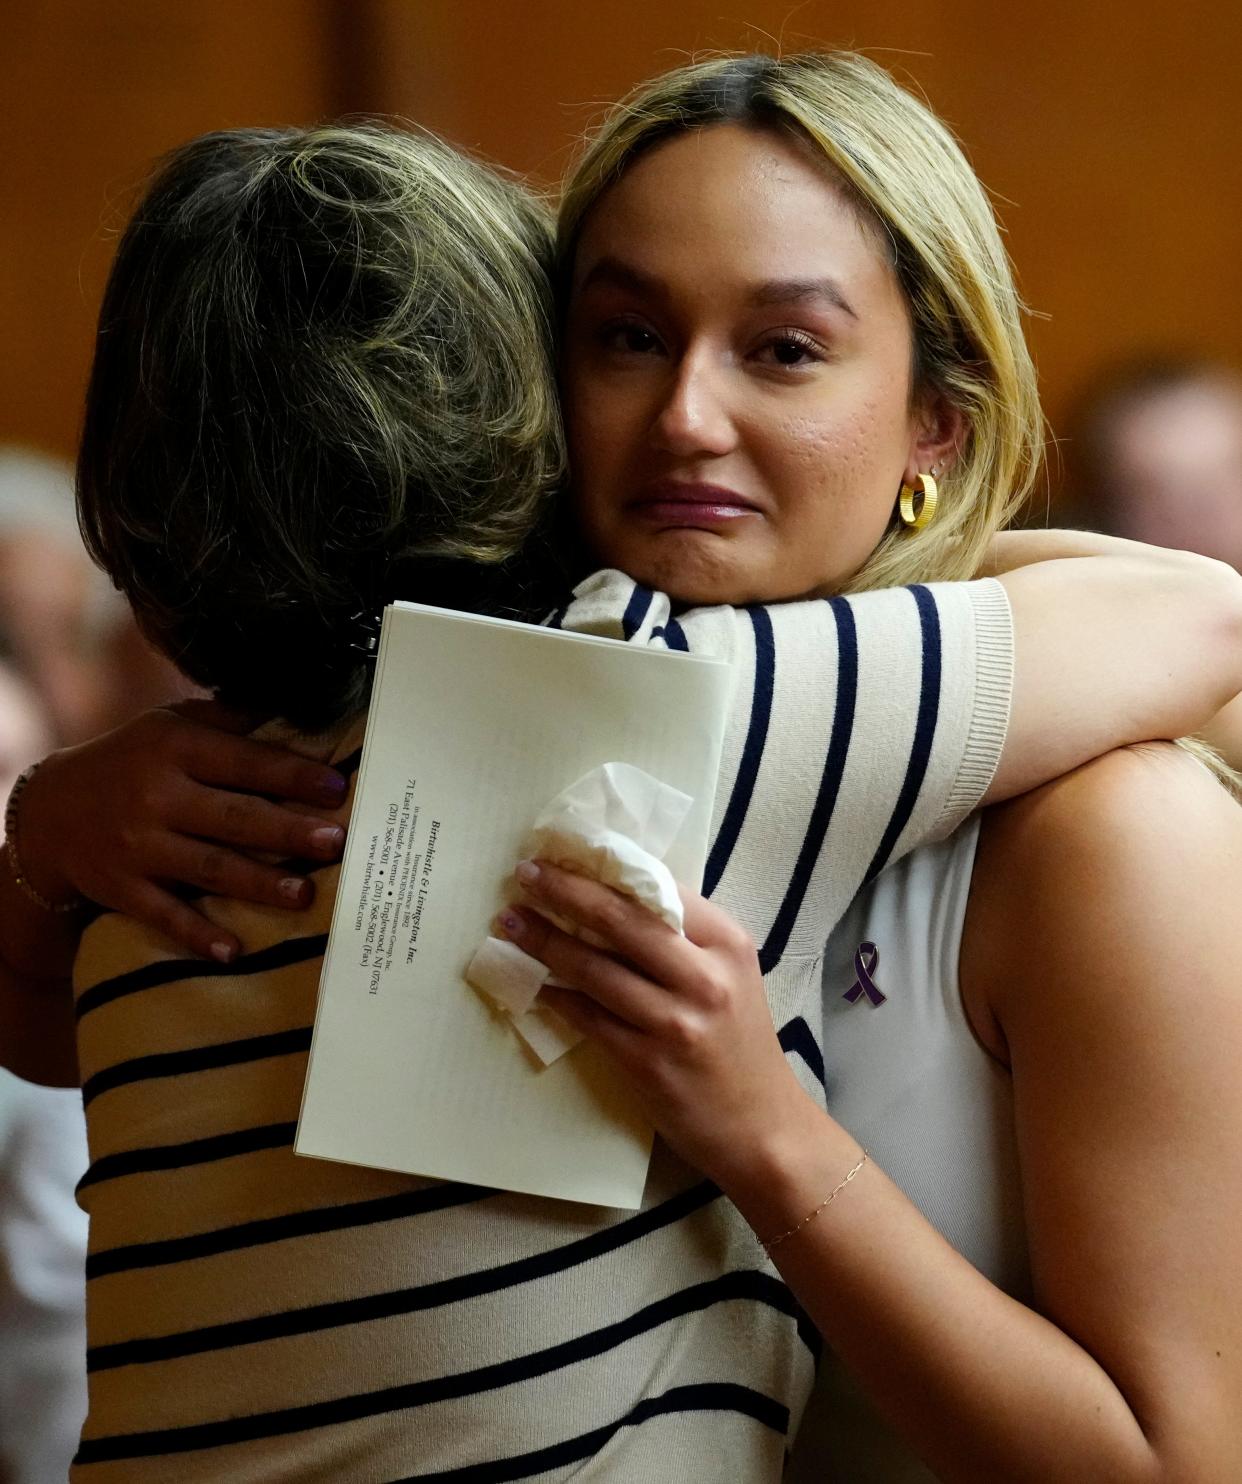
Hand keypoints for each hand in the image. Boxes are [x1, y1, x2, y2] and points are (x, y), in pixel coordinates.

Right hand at [19, 702, 348, 961]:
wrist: (50, 810)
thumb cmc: (135, 761)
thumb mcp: (172, 725)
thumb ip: (231, 721)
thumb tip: (302, 708)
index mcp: (175, 748)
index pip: (243, 762)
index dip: (292, 775)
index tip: (337, 789)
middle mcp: (157, 796)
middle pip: (233, 817)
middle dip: (287, 831)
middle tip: (336, 842)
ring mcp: (138, 846)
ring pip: (208, 868)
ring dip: (259, 883)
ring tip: (305, 895)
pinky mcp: (121, 889)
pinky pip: (164, 915)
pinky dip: (197, 935)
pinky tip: (233, 951)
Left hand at [500, 860, 814, 1185]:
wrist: (761, 1127)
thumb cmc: (739, 1044)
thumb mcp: (731, 976)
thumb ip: (684, 938)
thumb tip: (610, 894)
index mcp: (728, 943)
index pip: (660, 889)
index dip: (605, 868)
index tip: (565, 854)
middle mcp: (705, 977)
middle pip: (621, 920)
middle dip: (565, 892)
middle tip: (524, 875)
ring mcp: (676, 1022)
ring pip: (595, 968)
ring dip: (545, 942)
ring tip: (510, 924)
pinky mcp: (648, 1063)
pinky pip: (589, 1018)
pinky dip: (557, 997)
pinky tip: (535, 984)